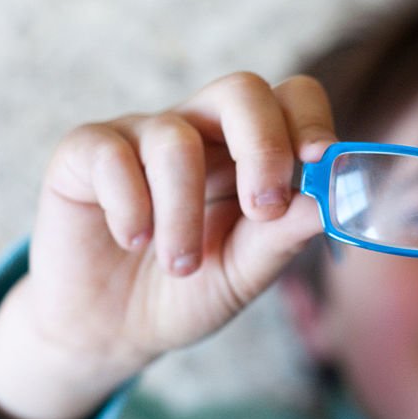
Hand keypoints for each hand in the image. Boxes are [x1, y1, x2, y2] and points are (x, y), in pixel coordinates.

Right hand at [0, 72, 334, 418]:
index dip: (309, 120)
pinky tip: (132, 240)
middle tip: (263, 210)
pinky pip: (112, 154)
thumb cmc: (186, 291)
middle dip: (262, 146)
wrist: (109, 329)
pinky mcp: (85, 151)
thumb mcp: (245, 271)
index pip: (291, 98)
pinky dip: (130, 206)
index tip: (318, 162)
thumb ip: (285, 235)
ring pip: (176, 139)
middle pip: (241, 90)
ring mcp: (142, 135)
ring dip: (185, 213)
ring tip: (182, 265)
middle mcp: (200, 129)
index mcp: (250, 150)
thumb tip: (332, 201)